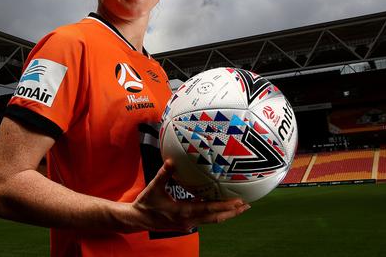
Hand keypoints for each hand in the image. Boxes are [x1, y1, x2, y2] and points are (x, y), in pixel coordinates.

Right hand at [128, 160, 249, 232]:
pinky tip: (221, 208)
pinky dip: (216, 214)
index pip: (208, 209)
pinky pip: (205, 219)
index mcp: (183, 211)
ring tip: (240, 207)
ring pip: (212, 220)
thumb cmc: (146, 203)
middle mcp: (188, 220)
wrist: (138, 220)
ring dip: (226, 214)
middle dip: (232, 212)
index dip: (224, 206)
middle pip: (216, 218)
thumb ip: (164, 173)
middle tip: (247, 205)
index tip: (238, 201)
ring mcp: (188, 224)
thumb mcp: (154, 187)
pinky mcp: (186, 224)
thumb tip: (171, 160)